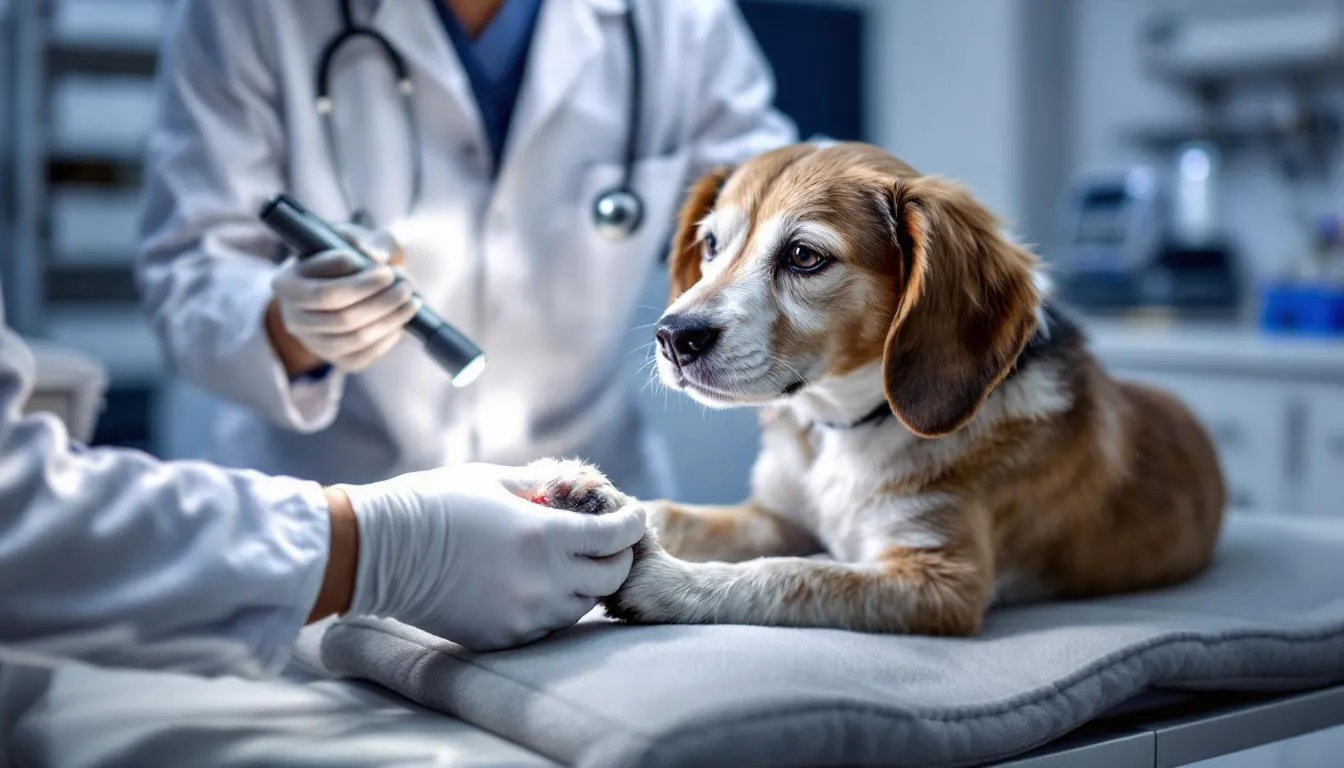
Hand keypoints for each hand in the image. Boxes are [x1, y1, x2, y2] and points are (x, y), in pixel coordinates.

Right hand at [267, 224, 417, 374]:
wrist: (343, 281)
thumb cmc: (345, 254)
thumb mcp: (350, 238)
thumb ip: (363, 240)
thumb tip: (375, 256)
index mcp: (286, 283)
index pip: (323, 291)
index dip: (359, 282)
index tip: (385, 268)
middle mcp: (293, 316)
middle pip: (342, 317)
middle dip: (381, 301)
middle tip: (406, 284)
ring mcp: (312, 342)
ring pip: (356, 338)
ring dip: (391, 319)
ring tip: (412, 300)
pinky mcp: (334, 358)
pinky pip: (364, 356)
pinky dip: (387, 338)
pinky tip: (402, 321)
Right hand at [336, 464, 646, 650]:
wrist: (381, 551)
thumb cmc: (436, 504)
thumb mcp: (494, 480)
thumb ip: (541, 487)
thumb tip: (572, 489)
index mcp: (546, 535)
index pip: (616, 535)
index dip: (632, 522)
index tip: (635, 514)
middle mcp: (545, 580)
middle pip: (611, 577)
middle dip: (617, 556)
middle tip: (608, 541)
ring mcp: (525, 615)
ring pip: (582, 605)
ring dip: (585, 582)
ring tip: (570, 562)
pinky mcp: (504, 637)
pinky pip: (548, 625)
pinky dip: (553, 605)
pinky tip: (538, 585)